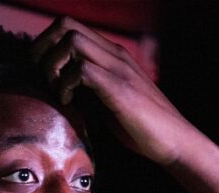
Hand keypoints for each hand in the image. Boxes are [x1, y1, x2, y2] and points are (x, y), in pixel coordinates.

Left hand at [32, 16, 194, 165]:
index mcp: (113, 55)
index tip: (42, 73)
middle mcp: (115, 54)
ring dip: (53, 66)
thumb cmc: (143, 127)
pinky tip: (68, 103)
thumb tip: (62, 91)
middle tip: (41, 77)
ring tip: (58, 92)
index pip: (70, 27)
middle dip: (42, 49)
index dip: (47, 45)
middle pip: (66, 25)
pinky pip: (82, 70)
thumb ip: (90, 89)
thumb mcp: (110, 101)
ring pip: (72, 41)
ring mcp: (119, 69)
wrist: (176, 142)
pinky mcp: (120, 89)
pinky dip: (66, 84)